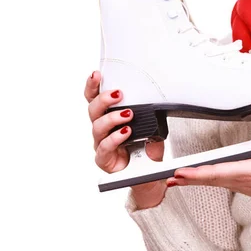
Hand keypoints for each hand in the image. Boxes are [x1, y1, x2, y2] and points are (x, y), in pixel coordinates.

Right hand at [84, 70, 165, 207]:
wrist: (149, 176)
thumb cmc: (146, 151)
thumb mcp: (153, 129)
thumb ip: (151, 117)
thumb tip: (156, 104)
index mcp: (109, 119)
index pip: (96, 100)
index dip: (93, 87)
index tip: (97, 74)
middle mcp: (102, 131)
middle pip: (93, 111)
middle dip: (104, 99)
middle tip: (118, 93)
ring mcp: (102, 145)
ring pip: (98, 127)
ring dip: (112, 118)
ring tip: (127, 114)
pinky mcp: (105, 160)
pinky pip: (105, 147)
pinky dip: (115, 138)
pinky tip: (125, 132)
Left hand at [169, 122, 250, 217]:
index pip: (220, 172)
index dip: (199, 172)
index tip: (182, 172)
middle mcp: (246, 182)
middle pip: (212, 179)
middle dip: (189, 178)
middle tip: (169, 178)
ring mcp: (246, 186)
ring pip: (215, 182)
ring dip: (196, 180)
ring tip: (178, 179)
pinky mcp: (249, 187)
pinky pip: (223, 183)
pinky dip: (208, 181)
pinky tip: (201, 180)